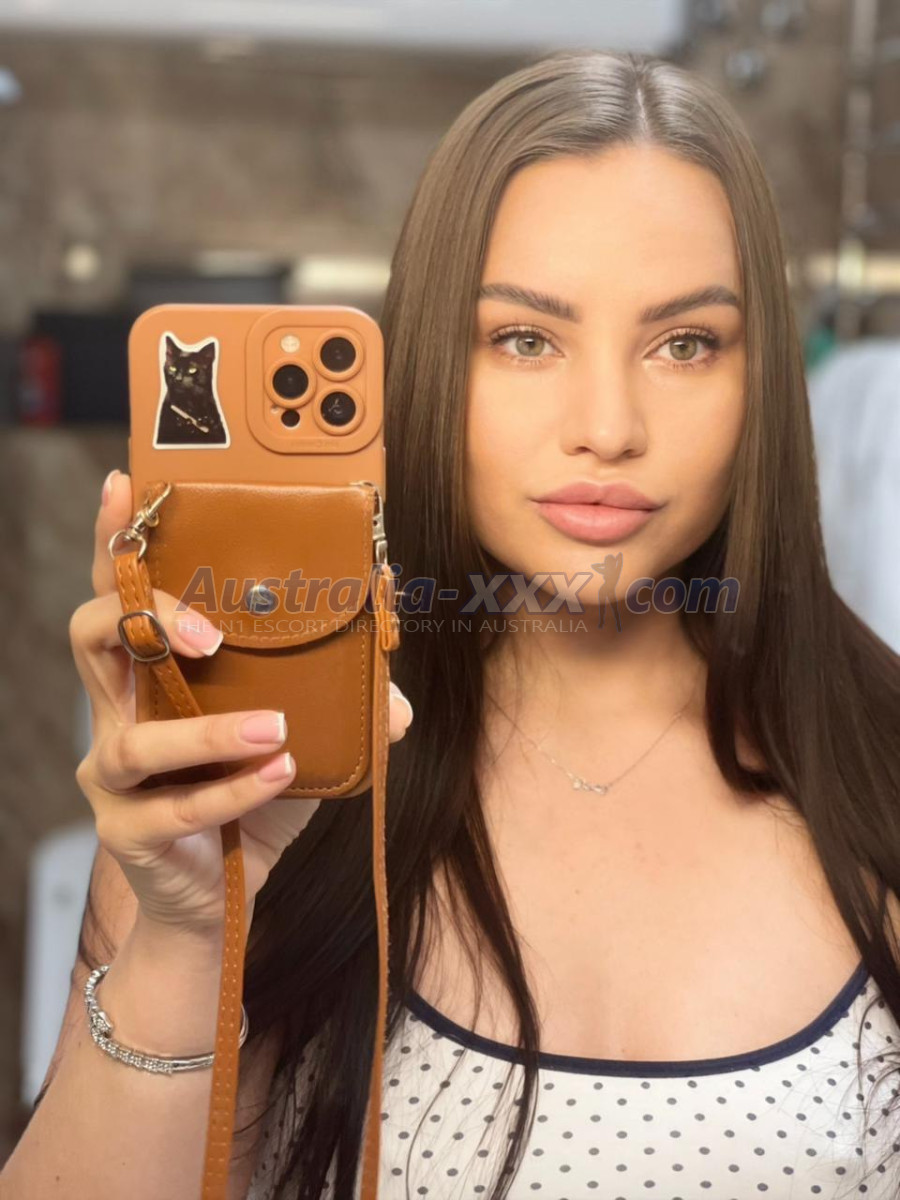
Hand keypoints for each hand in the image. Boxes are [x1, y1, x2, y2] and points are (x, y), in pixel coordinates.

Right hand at [69, 469, 412, 935]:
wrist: (216, 900)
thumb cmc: (247, 800)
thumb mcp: (294, 741)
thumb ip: (335, 712)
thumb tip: (397, 700)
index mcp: (151, 673)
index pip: (121, 593)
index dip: (114, 541)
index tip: (128, 485)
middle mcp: (118, 711)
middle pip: (94, 637)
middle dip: (146, 617)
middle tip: (209, 629)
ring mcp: (114, 774)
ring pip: (133, 735)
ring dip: (209, 729)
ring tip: (275, 728)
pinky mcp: (128, 830)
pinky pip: (176, 806)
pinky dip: (234, 789)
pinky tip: (280, 776)